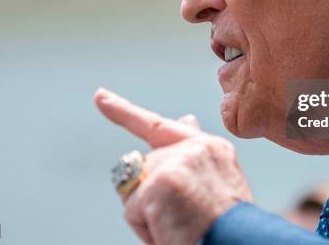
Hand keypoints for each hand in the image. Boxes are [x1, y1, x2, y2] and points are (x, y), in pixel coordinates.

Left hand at [94, 88, 252, 244]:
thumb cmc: (227, 226)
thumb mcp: (218, 183)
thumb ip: (193, 152)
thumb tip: (185, 118)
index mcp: (212, 149)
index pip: (160, 126)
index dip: (124, 112)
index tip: (100, 97)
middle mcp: (195, 148)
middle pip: (144, 170)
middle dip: (151, 198)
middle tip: (184, 220)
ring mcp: (176, 162)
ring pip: (136, 189)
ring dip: (150, 214)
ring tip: (183, 227)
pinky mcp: (160, 182)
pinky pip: (132, 209)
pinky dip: (147, 228)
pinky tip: (173, 231)